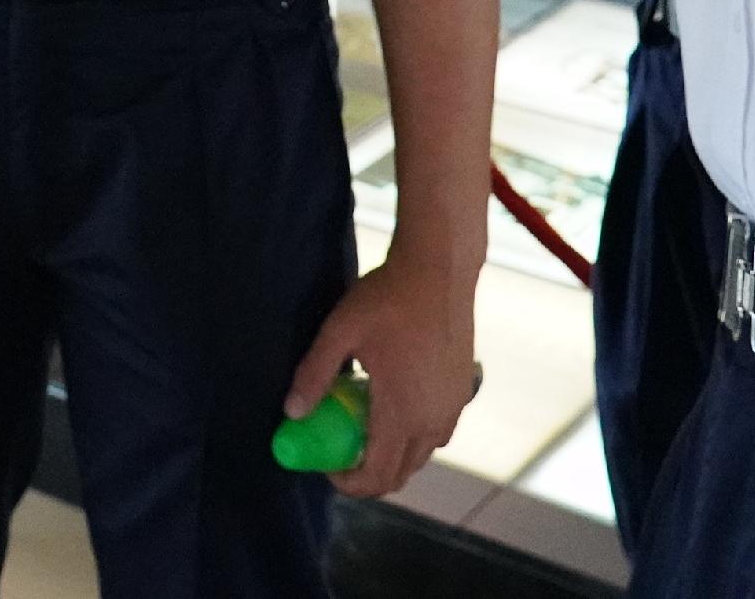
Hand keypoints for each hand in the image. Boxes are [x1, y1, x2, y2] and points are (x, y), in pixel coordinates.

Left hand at [287, 250, 480, 500]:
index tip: (328, 469)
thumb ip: (315, 373)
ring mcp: (453, 408)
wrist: (439, 270)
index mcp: (402, 412)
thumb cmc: (387, 298)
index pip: (378, 475)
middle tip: (340, 452)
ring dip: (392, 455)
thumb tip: (291, 412)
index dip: (350, 484)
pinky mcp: (462, 392)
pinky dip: (412, 435)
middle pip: (401, 474)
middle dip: (369, 474)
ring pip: (421, 454)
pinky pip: (436, 433)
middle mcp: (433, 420)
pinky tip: (392, 403)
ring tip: (363, 425)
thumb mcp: (340, 331)